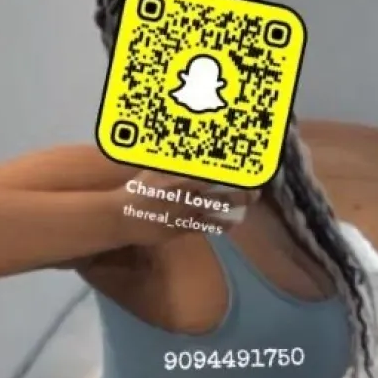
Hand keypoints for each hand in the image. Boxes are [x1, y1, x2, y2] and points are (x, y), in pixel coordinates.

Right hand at [114, 170, 258, 246]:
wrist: (122, 217)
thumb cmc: (137, 190)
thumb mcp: (153, 169)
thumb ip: (171, 160)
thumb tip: (187, 150)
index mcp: (179, 176)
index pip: (211, 170)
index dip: (231, 168)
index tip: (247, 165)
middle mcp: (185, 193)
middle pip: (220, 189)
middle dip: (241, 189)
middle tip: (256, 188)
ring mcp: (185, 211)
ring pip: (216, 208)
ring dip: (235, 204)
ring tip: (250, 201)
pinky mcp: (182, 227)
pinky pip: (205, 226)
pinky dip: (220, 224)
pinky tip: (231, 223)